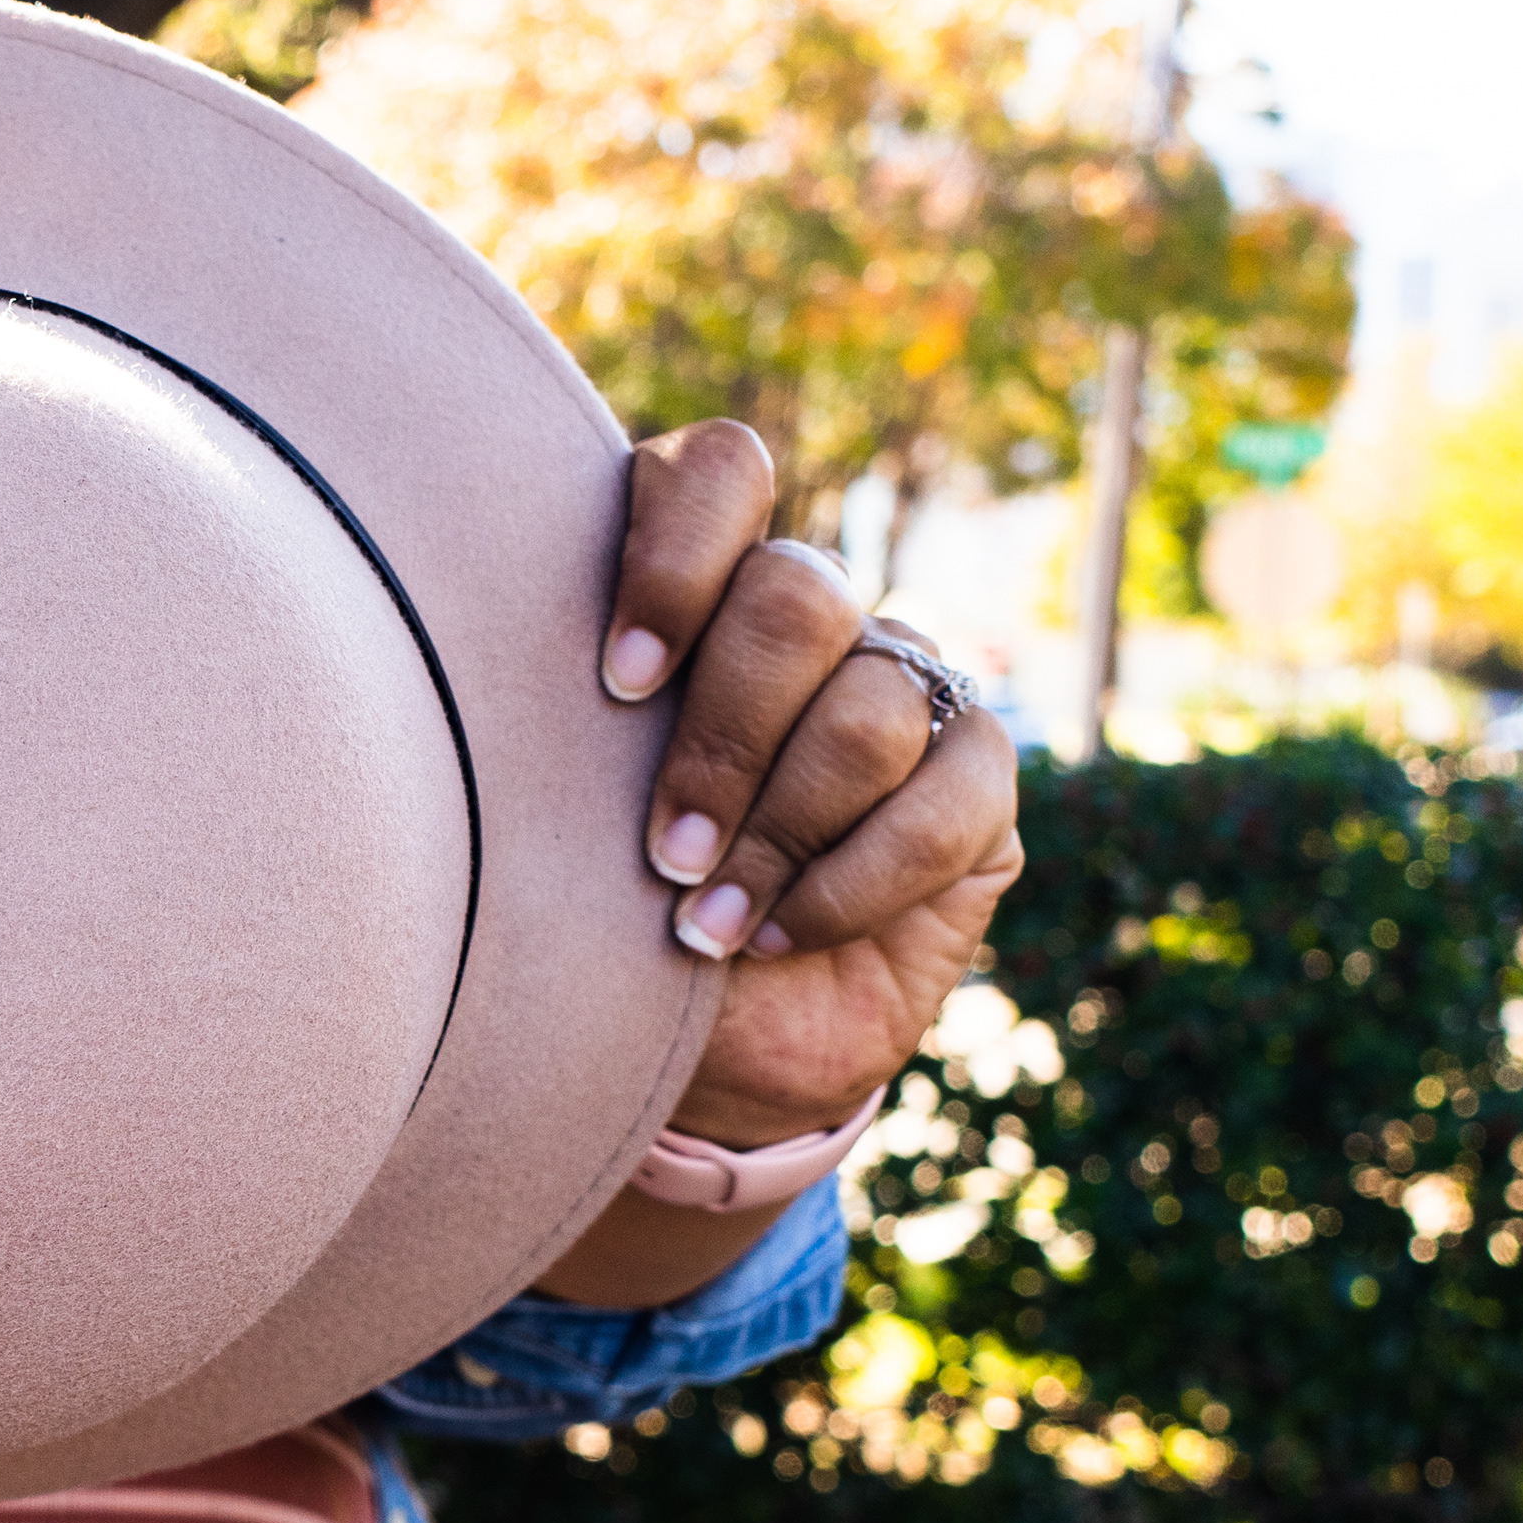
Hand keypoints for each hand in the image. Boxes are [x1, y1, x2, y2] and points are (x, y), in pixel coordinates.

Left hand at [597, 422, 1023, 1148]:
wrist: (696, 1048)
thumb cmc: (600, 923)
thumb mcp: (547, 828)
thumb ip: (562, 737)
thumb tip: (578, 698)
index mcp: (692, 586)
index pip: (717, 474)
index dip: (677, 561)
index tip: (616, 689)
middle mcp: (804, 618)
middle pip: (797, 596)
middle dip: (724, 741)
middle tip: (661, 857)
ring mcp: (899, 686)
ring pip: (869, 703)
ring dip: (780, 832)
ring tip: (707, 925)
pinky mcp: (975, 776)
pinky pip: (950, 792)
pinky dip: (856, 878)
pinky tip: (784, 932)